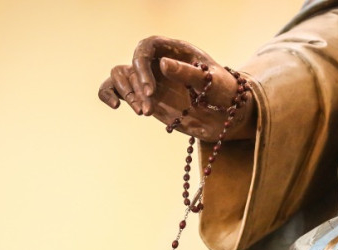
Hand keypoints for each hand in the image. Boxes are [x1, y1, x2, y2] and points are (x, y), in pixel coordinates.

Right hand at [98, 36, 255, 141]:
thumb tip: (163, 64)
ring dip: (126, 94)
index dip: (142, 66)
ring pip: (120, 76)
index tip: (149, 91)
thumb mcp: (212, 82)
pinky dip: (109, 94)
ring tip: (144, 113)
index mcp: (174, 50)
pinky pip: (117, 90)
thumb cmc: (225, 92)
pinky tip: (115, 106)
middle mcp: (158, 61)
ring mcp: (149, 78)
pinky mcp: (143, 96)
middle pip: (132, 64)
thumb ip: (189, 73)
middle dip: (135, 87)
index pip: (147, 46)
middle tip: (148, 110)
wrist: (228, 114)